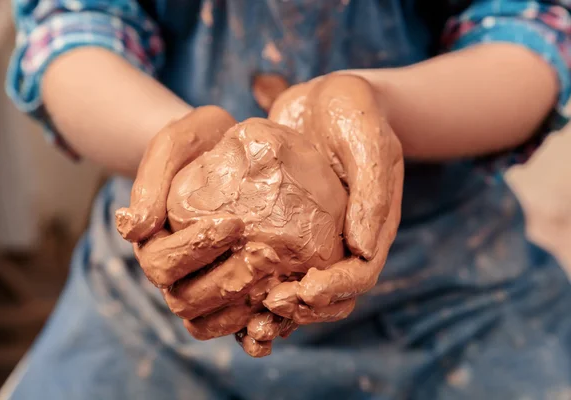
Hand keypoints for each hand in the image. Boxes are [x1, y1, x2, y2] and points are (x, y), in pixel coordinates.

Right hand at [117, 111, 348, 356]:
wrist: (227, 149)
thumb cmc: (199, 141)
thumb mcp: (176, 143)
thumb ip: (151, 181)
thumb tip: (131, 229)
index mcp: (152, 243)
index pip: (162, 262)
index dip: (196, 249)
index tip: (236, 222)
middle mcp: (173, 273)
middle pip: (185, 299)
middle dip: (225, 282)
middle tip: (265, 256)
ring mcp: (200, 287)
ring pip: (206, 320)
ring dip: (238, 308)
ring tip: (275, 282)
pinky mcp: (230, 294)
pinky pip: (234, 326)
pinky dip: (252, 329)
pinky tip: (278, 315)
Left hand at [263, 74, 403, 322]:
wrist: (329, 95)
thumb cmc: (356, 113)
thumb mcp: (369, 142)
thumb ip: (372, 192)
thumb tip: (363, 250)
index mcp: (371, 229)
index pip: (358, 277)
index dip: (333, 293)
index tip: (301, 291)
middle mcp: (342, 239)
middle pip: (327, 294)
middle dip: (300, 308)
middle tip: (265, 307)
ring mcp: (313, 234)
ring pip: (296, 284)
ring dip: (273, 306)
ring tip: (243, 316)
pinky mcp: (286, 223)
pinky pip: (271, 258)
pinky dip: (254, 278)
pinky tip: (225, 282)